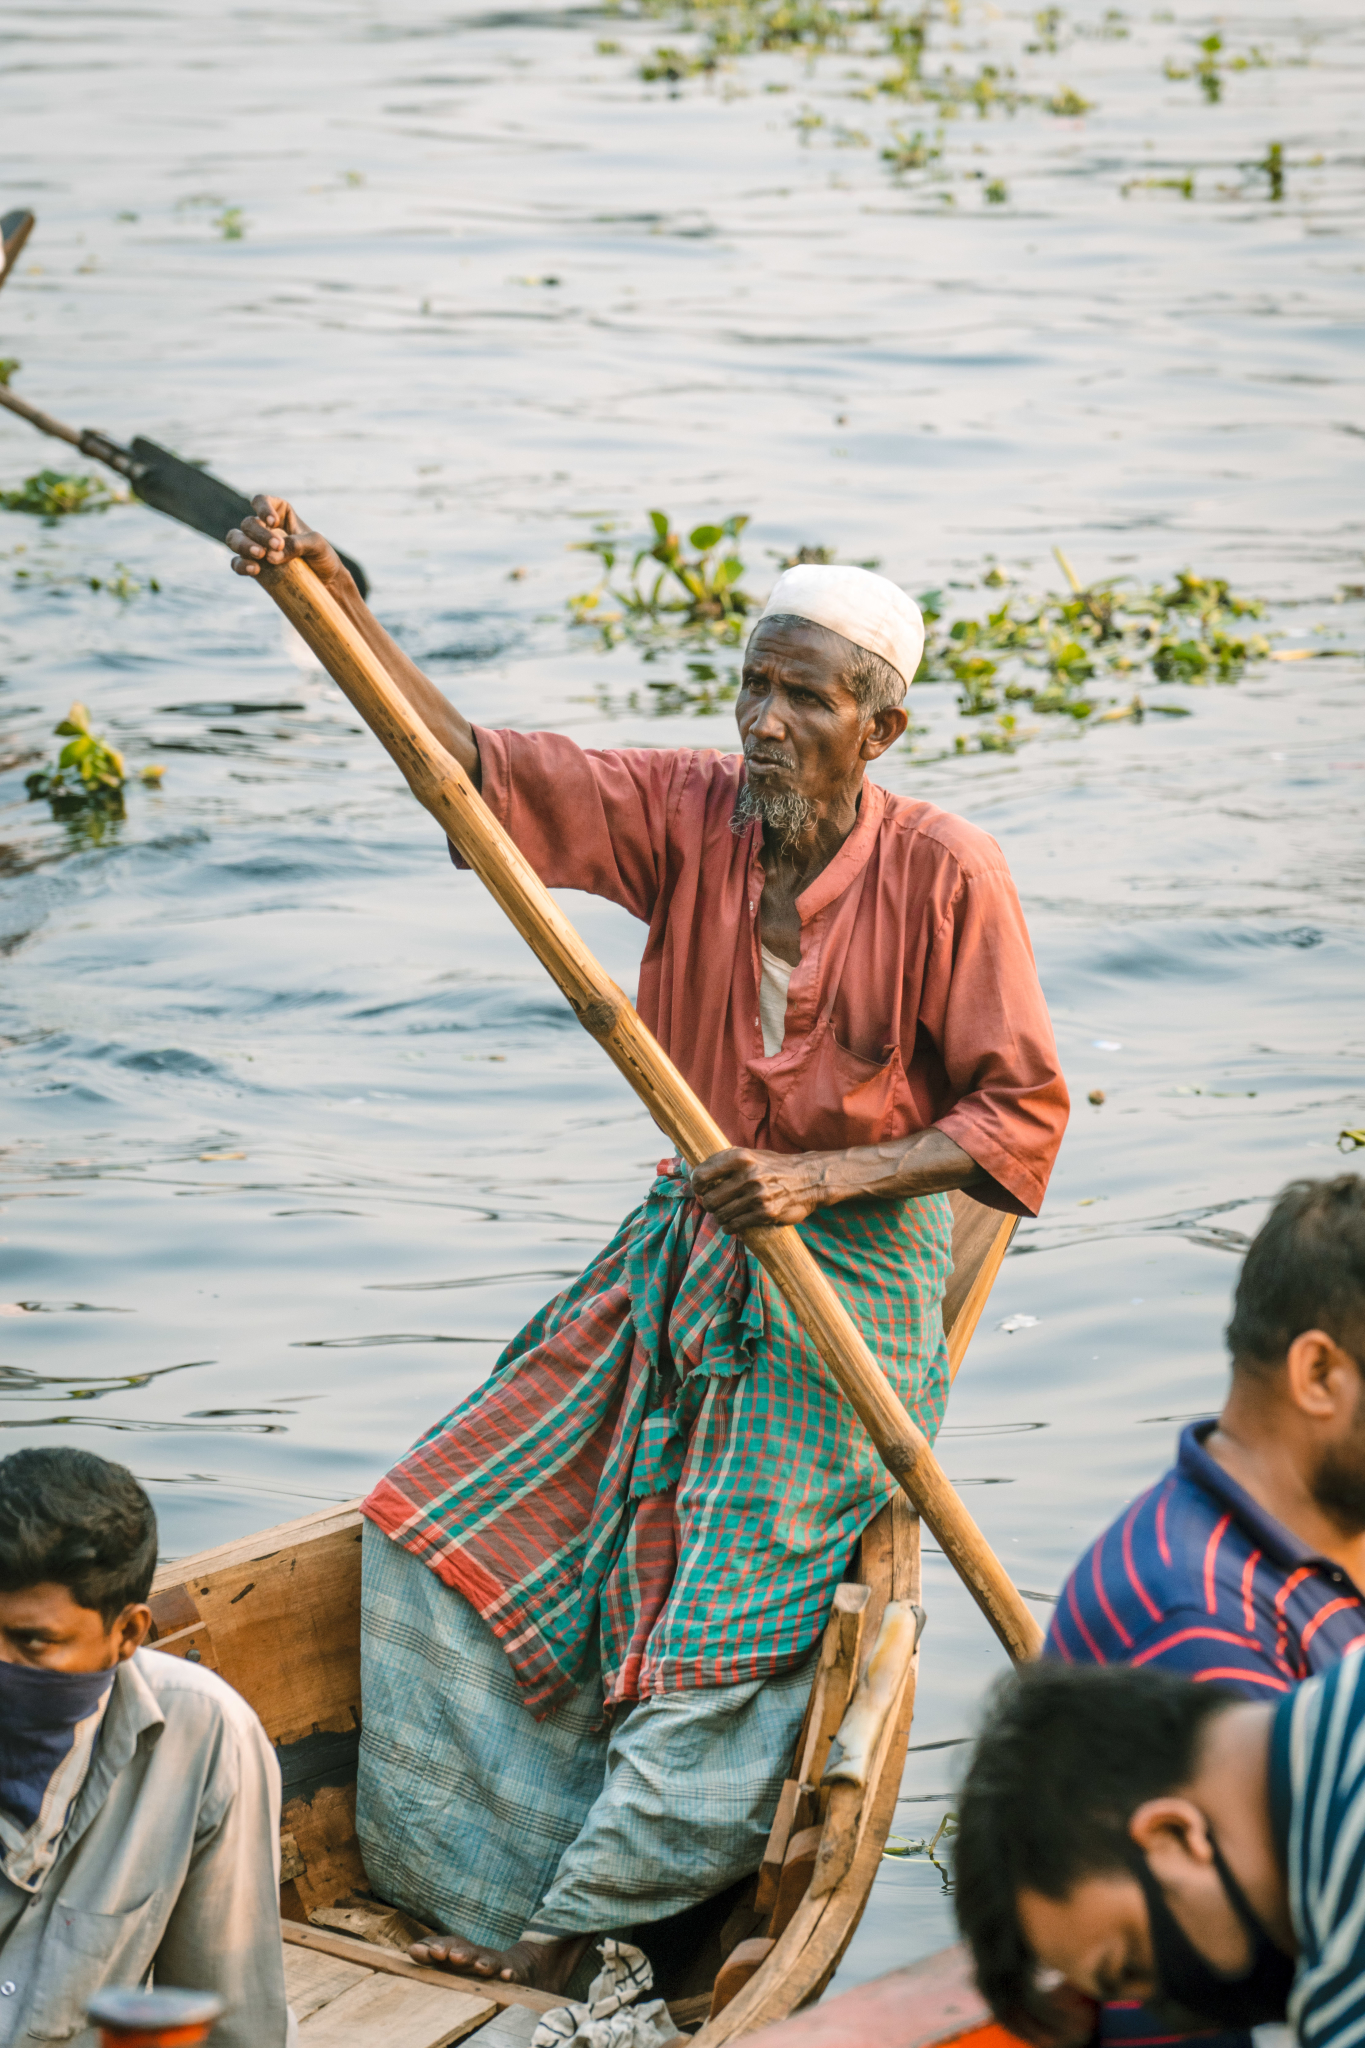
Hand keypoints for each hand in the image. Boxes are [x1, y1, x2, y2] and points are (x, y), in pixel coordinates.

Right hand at [225, 494, 348, 585]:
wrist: (327, 584)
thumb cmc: (323, 558)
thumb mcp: (317, 545)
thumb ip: (297, 544)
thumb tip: (271, 556)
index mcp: (279, 514)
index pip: (261, 501)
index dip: (262, 508)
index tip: (273, 521)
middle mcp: (264, 529)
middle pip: (249, 523)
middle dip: (259, 534)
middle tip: (277, 546)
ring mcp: (256, 547)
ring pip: (235, 539)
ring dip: (244, 545)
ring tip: (260, 556)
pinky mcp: (253, 567)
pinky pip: (237, 563)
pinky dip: (241, 565)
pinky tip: (254, 570)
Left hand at [690, 1147, 827, 1233]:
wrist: (809, 1178)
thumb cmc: (774, 1167)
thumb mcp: (751, 1155)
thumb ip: (726, 1163)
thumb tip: (697, 1176)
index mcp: (740, 1157)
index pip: (701, 1175)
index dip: (697, 1186)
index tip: (701, 1189)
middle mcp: (747, 1175)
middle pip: (709, 1200)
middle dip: (709, 1204)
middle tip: (715, 1204)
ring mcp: (757, 1195)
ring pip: (721, 1215)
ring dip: (721, 1217)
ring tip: (726, 1214)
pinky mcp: (765, 1213)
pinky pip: (736, 1226)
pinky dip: (731, 1227)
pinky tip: (733, 1224)